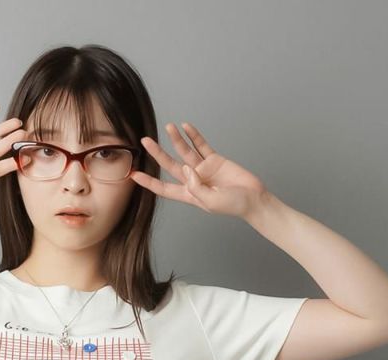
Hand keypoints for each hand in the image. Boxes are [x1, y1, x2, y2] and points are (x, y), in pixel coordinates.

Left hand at [131, 121, 270, 219]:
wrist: (253, 198)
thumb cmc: (233, 205)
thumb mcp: (211, 202)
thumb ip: (196, 188)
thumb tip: (186, 169)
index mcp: (189, 194)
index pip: (164, 188)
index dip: (149, 182)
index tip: (134, 175)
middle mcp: (193, 180)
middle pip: (170, 165)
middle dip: (157, 154)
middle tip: (145, 141)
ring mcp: (203, 168)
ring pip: (185, 151)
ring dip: (176, 139)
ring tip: (168, 126)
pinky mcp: (215, 159)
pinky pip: (201, 145)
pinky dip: (194, 135)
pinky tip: (186, 127)